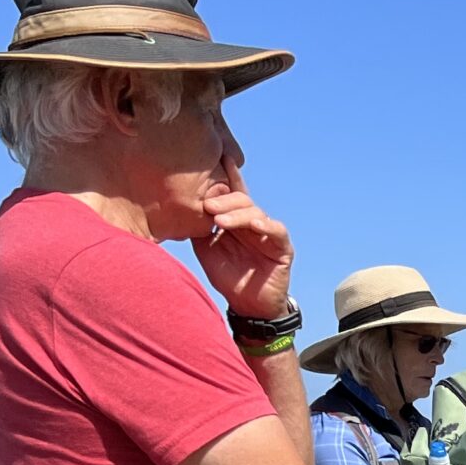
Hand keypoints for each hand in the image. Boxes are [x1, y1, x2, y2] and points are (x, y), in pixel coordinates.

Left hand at [196, 164, 295, 320]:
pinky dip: (265, 225)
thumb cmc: (228, 278)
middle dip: (223, 200)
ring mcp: (268, 233)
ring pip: (255, 212)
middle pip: (241, 199)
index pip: (232, 193)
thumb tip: (182, 207)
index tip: (219, 158)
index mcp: (236, 221)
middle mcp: (253, 223)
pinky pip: (276, 230)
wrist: (248, 306)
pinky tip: (253, 225)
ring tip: (220, 221)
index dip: (228, 176)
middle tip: (207, 207)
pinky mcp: (282, 247)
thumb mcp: (206, 249)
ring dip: (237, 214)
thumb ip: (199, 227)